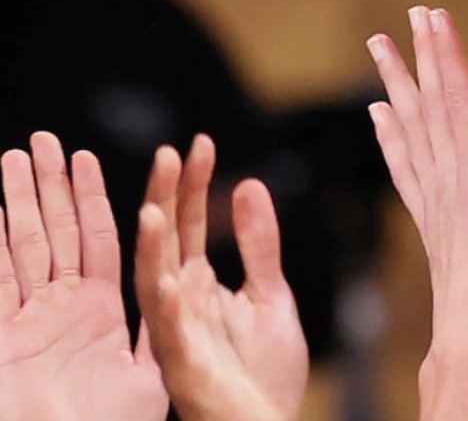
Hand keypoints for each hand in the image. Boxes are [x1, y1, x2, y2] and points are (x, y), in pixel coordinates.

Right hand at [0, 132, 166, 420]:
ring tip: (17, 157)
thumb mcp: (153, 372)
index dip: (92, 198)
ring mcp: (32, 320)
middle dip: (49, 186)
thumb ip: (164, 325)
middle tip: (44, 140)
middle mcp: (64, 308)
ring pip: (25, 246)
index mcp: (102, 308)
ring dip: (18, 203)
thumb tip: (182, 282)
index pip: (100, 237)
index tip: (85, 158)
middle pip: (58, 232)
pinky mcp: (7, 337)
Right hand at [134, 136, 308, 420]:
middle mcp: (180, 303)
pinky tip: (169, 281)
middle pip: (168, 241)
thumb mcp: (269, 293)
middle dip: (168, 199)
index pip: (191, 223)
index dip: (194, 184)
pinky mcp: (183, 366)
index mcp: (199, 283)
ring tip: (153, 209)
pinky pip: (169, 336)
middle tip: (171, 154)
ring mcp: (178, 334)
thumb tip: (248, 185)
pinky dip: (167, 308)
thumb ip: (259, 244)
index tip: (201, 143)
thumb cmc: (264, 370)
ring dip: (153, 248)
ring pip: (155, 284)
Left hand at [367, 7, 467, 419]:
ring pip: (410, 125)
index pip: (457, 99)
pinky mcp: (428, 214)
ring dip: (398, 83)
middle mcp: (446, 174)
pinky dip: (389, 134)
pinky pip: (402, 163)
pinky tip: (379, 116)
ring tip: (382, 49)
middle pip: (431, 102)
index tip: (437, 17)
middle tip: (414, 14)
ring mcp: (433, 193)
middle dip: (424, 55)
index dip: (448, 56)